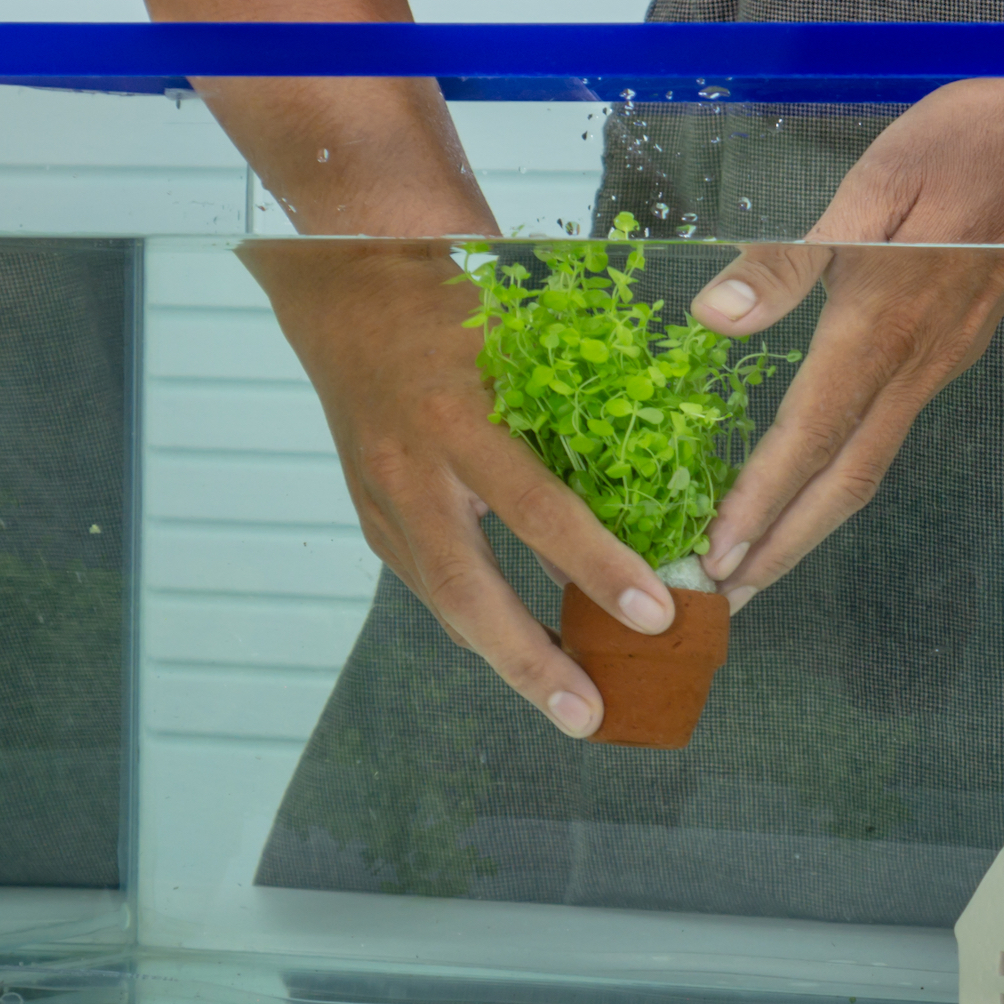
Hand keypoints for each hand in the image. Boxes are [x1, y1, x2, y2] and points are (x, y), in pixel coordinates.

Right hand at [237, 237, 681, 737]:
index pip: (539, 509)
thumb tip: (633, 513)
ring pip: (445, 602)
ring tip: (571, 705)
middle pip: (468, 591)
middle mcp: (411, 469)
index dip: (600, 567)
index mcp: (459, 416)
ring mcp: (381, 500)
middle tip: (592, 716)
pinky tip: (526, 650)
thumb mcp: (523, 350)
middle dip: (532, 663)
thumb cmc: (453, 306)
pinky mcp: (372, 516)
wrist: (345, 287)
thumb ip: (568, 425)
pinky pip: (432, 584)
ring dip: (508, 659)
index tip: (658, 614)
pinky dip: (480, 622)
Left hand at [689, 77, 1003, 603]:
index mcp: (882, 325)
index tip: (717, 558)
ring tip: (759, 562)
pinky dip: (842, 475)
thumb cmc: (978, 143)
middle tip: (724, 599)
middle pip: (845, 482)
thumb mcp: (872, 181)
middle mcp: (916, 364)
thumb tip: (713, 315)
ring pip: (869, 465)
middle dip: (783, 547)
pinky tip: (815, 478)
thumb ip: (791, 257)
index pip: (810, 436)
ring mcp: (943, 362)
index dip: (761, 502)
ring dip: (811, 523)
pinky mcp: (955, 347)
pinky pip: (888, 434)